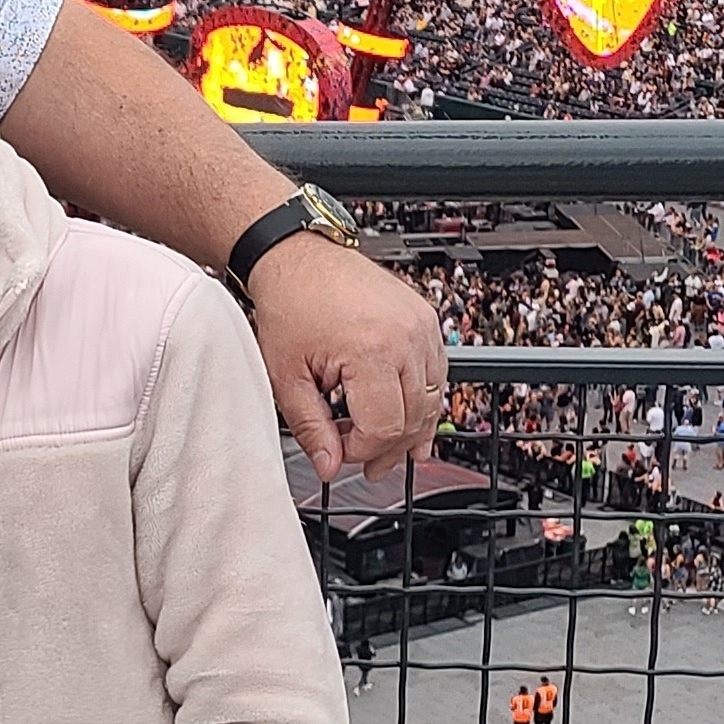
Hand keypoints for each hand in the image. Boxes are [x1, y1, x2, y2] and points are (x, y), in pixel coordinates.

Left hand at [248, 234, 446, 481]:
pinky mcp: (426, 319)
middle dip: (388, 448)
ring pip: (432, 398)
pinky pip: (437, 372)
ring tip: (390, 449)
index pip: (384, 428)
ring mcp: (421, 325)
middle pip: (414, 418)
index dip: (362, 451)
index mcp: (371, 351)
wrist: (298, 257)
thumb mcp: (286, 376)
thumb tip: (328, 467)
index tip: (340, 453)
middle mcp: (406, 337)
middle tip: (367, 463)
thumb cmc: (290, 305)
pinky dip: (423, 397)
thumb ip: (310, 427)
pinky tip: (407, 415)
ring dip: (412, 428)